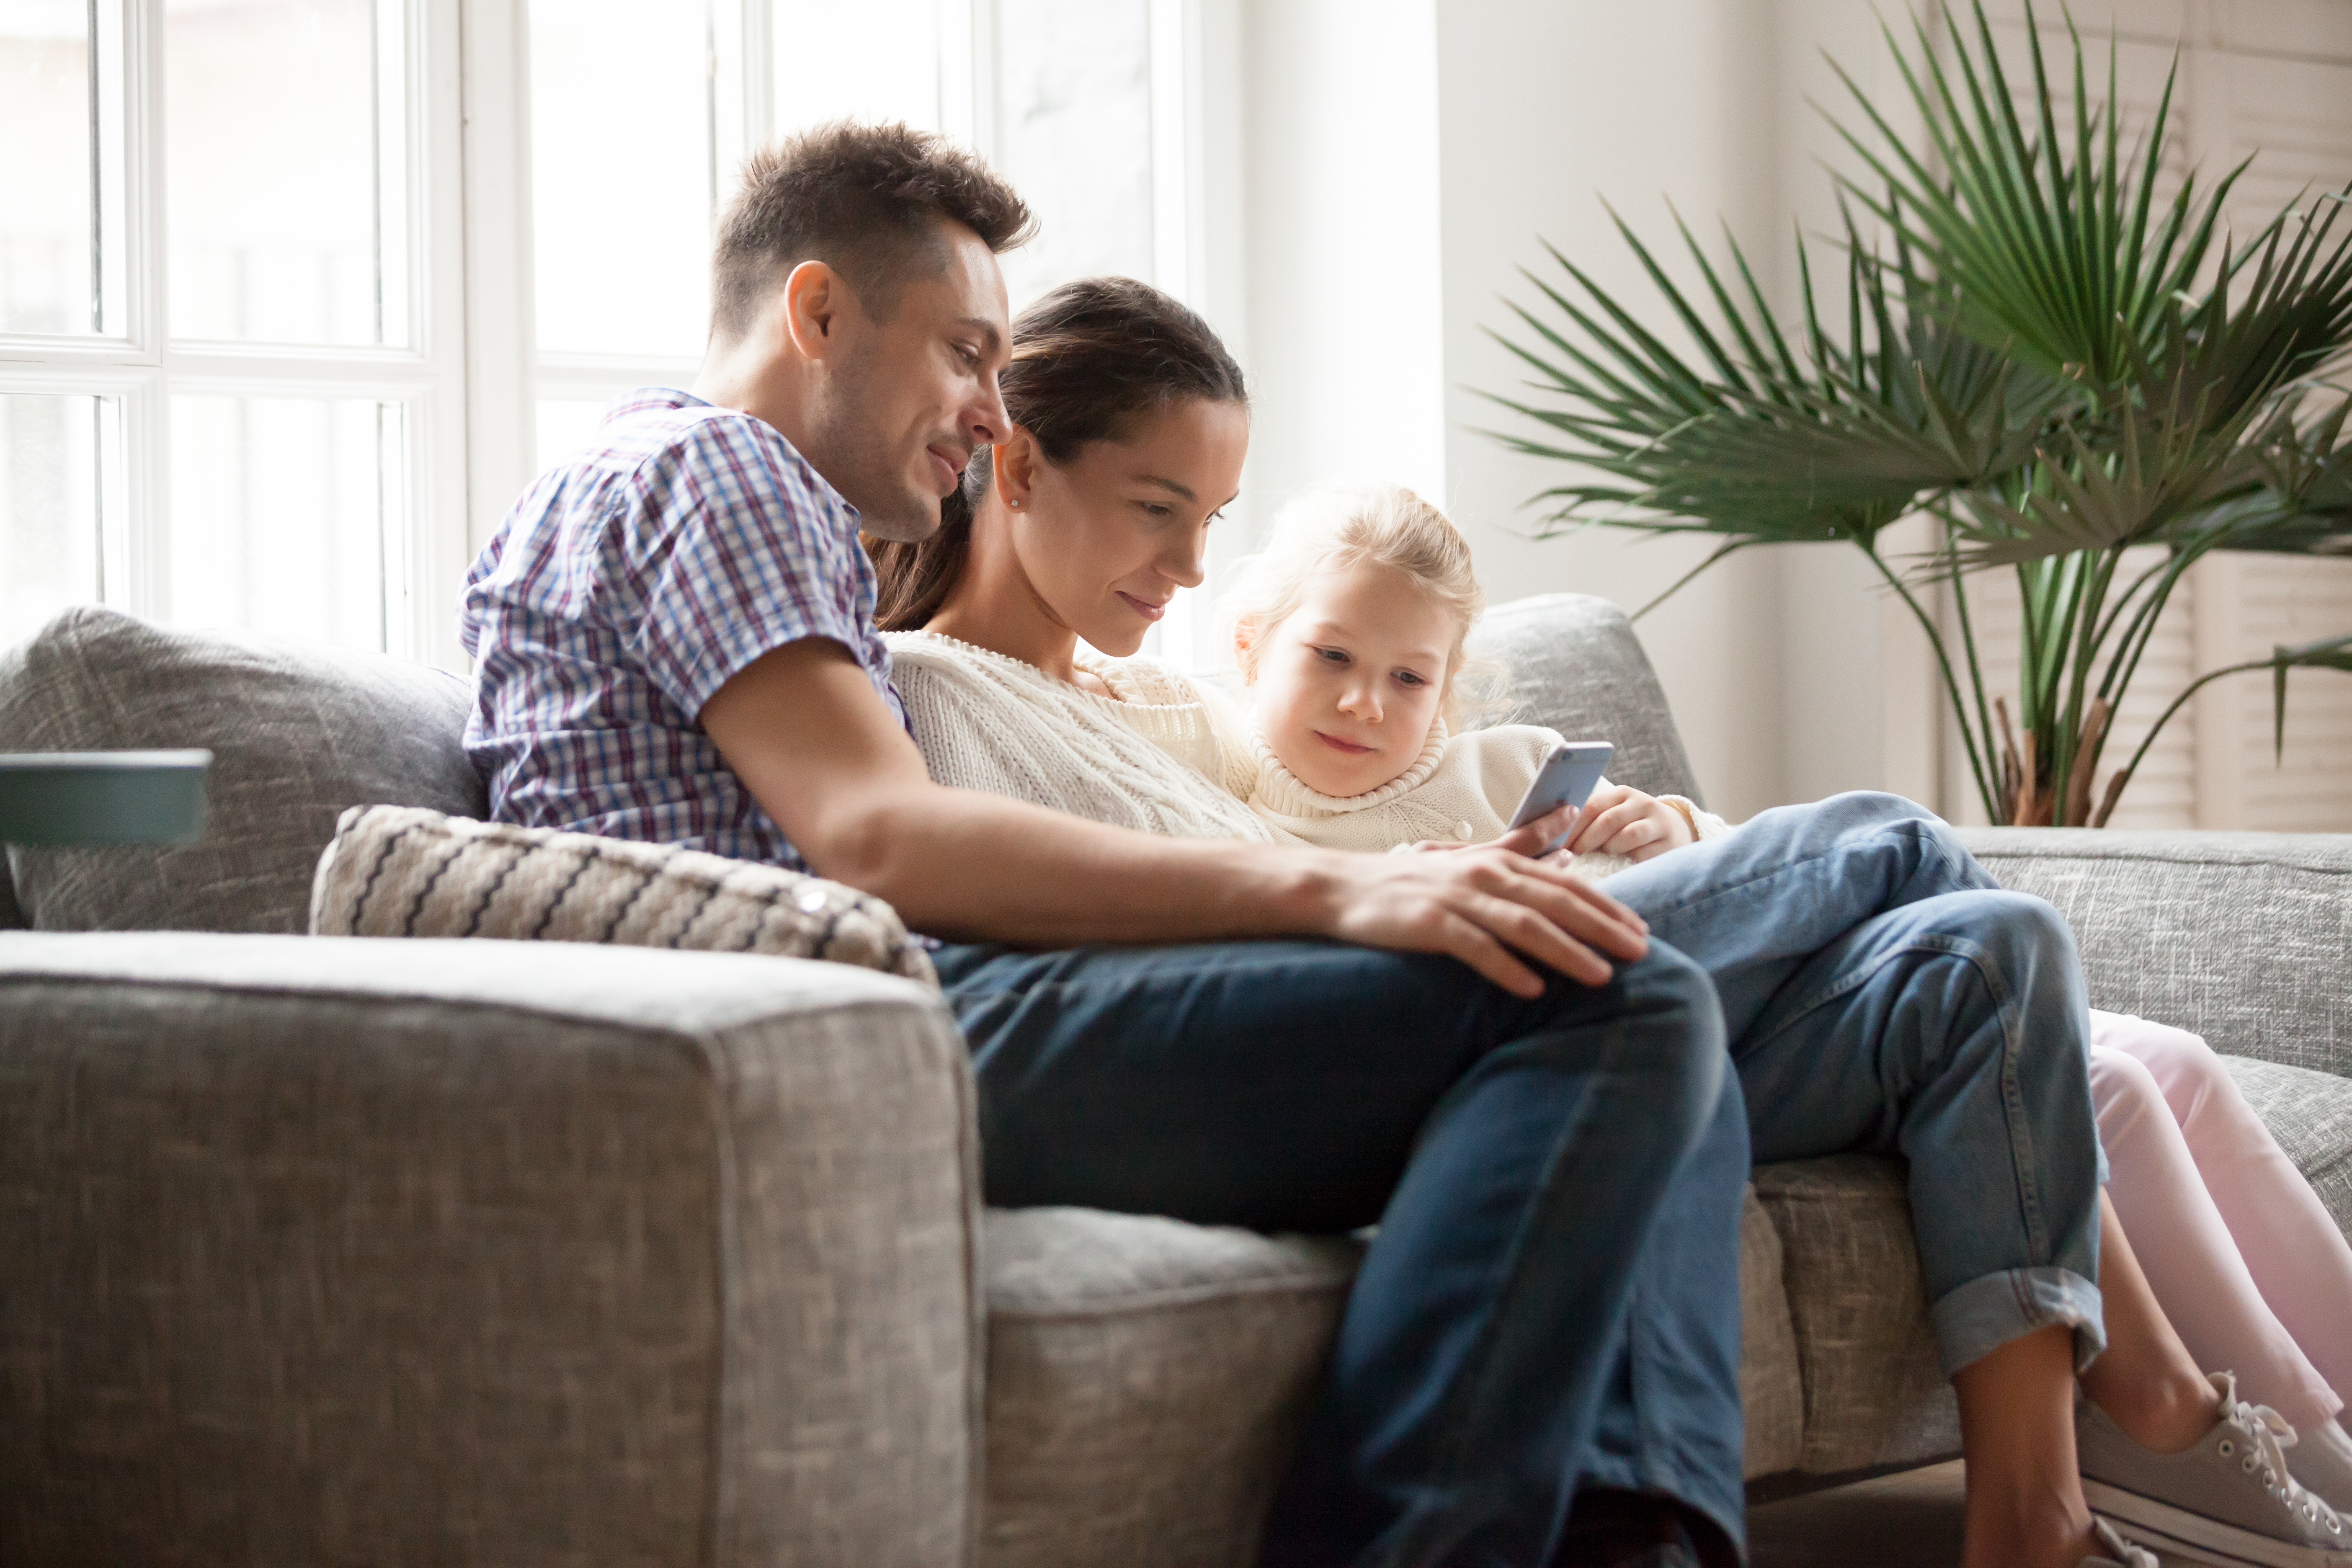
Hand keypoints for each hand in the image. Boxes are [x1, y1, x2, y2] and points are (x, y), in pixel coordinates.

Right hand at [1322, 826, 1649, 998]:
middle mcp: (1482, 875)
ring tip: (1601, 976)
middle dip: (1602, 927)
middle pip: (1554, 902)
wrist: (1342, 888)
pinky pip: (1474, 947)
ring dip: (1566, 951)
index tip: (1641, 931)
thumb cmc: (1411, 881)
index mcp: (1497, 862)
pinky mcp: (1428, 924)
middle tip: (1641, 952)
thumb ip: (1519, 845)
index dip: (1606, 907)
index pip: (1565, 884)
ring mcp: (1455, 899)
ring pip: (1522, 924)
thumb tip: (1566, 823)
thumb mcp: (1469, 857)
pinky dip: (1506, 967)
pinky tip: (1533, 989)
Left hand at [1561, 785, 1693, 861]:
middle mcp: (1641, 803)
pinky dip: (1628, 861)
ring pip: (1628, 835)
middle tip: (1572, 855)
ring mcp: (1657, 822)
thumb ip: (1592, 819)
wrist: (1675, 831)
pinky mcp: (1669, 843)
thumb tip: (1557, 836)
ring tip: (1599, 857)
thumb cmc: (1632, 826)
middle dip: (1586, 840)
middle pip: (1607, 820)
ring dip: (1608, 849)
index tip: (1558, 842)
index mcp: (1621, 794)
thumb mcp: (1615, 814)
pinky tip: (1619, 866)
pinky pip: (1644, 854)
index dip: (1573, 825)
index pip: (1592, 805)